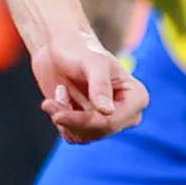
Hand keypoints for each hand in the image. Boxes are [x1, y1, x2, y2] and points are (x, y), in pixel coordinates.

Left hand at [31, 32, 145, 143]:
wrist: (60, 48)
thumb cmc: (81, 49)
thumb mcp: (93, 61)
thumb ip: (100, 85)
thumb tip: (107, 112)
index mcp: (137, 98)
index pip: (113, 122)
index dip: (85, 121)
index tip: (59, 115)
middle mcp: (125, 114)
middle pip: (98, 131)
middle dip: (71, 118)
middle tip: (49, 102)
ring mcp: (106, 121)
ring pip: (83, 136)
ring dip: (63, 115)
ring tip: (58, 90)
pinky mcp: (87, 126)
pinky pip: (71, 135)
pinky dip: (59, 118)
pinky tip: (56, 99)